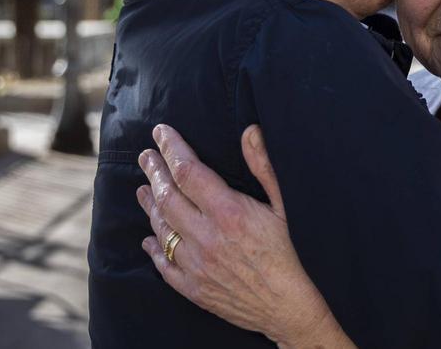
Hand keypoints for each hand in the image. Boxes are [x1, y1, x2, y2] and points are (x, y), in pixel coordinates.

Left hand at [136, 123, 353, 348]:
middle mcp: (207, 238)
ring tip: (143, 189)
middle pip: (168, 196)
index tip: (160, 133)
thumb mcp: (288, 206)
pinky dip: (153, 248)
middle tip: (145, 156)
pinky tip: (149, 239)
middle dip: (154, 171)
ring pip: (162, 229)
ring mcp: (196, 266)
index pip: (188, 171)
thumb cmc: (297, 254)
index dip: (171, 148)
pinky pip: (164, 265)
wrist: (295, 310)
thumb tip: (249, 132)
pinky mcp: (194, 290)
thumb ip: (265, 167)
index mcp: (229, 213)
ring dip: (150, 205)